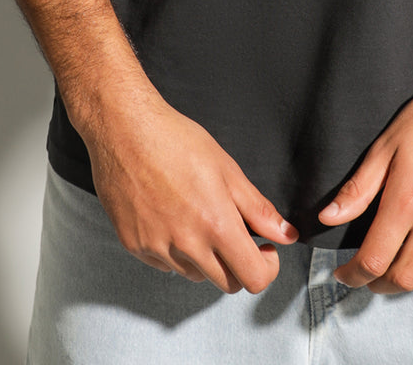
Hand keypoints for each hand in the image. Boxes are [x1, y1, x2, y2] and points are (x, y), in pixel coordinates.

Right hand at [81, 84, 299, 292]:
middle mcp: (186, 244)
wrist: (125, 129)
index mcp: (216, 225)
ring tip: (196, 216)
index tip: (264, 250)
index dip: (267, 268)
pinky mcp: (134, 245)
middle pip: (226, 283)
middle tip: (234, 233)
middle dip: (238, 264)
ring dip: (204, 257)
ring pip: (194, 274)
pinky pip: (165, 264)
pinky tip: (170, 217)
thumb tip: (286, 234)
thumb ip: (258, 208)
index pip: (253, 278)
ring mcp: (157, 248)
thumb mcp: (227, 169)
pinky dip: (174, 250)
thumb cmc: (176, 140)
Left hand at [318, 64, 412, 293]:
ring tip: (401, 265)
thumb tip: (328, 217)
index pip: (374, 260)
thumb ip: (358, 188)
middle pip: (406, 277)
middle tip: (369, 275)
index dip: (353, 275)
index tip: (345, 273)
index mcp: (406, 200)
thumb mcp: (386, 145)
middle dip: (380, 284)